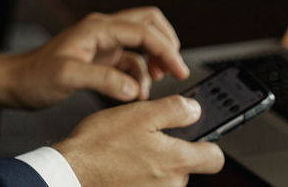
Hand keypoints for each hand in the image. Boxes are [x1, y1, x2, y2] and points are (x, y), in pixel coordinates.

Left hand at [0, 7, 190, 109]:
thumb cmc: (35, 77)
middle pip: (149, 23)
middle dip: (166, 44)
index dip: (166, 48)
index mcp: (97, 28)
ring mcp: (103, 43)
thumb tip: (134, 86)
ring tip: (157, 83)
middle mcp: (103, 30)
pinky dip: (140, 74)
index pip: (143, 30)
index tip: (179, 70)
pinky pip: (131, 60)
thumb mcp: (66, 77)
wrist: (16, 83)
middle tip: (175, 69)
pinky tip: (136, 92)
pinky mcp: (101, 58)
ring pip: (142, 41)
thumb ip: (102, 80)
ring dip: (154, 60)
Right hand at [54, 95, 224, 186]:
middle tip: (148, 135)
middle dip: (173, 150)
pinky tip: (123, 163)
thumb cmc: (100, 144)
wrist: (71, 173)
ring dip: (154, 162)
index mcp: (177, 161)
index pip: (215, 157)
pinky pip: (148, 184)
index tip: (198, 134)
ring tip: (129, 148)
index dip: (209, 142)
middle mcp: (171, 184)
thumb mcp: (140, 114)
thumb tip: (195, 109)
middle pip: (188, 165)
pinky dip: (139, 174)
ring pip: (166, 175)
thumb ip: (174, 110)